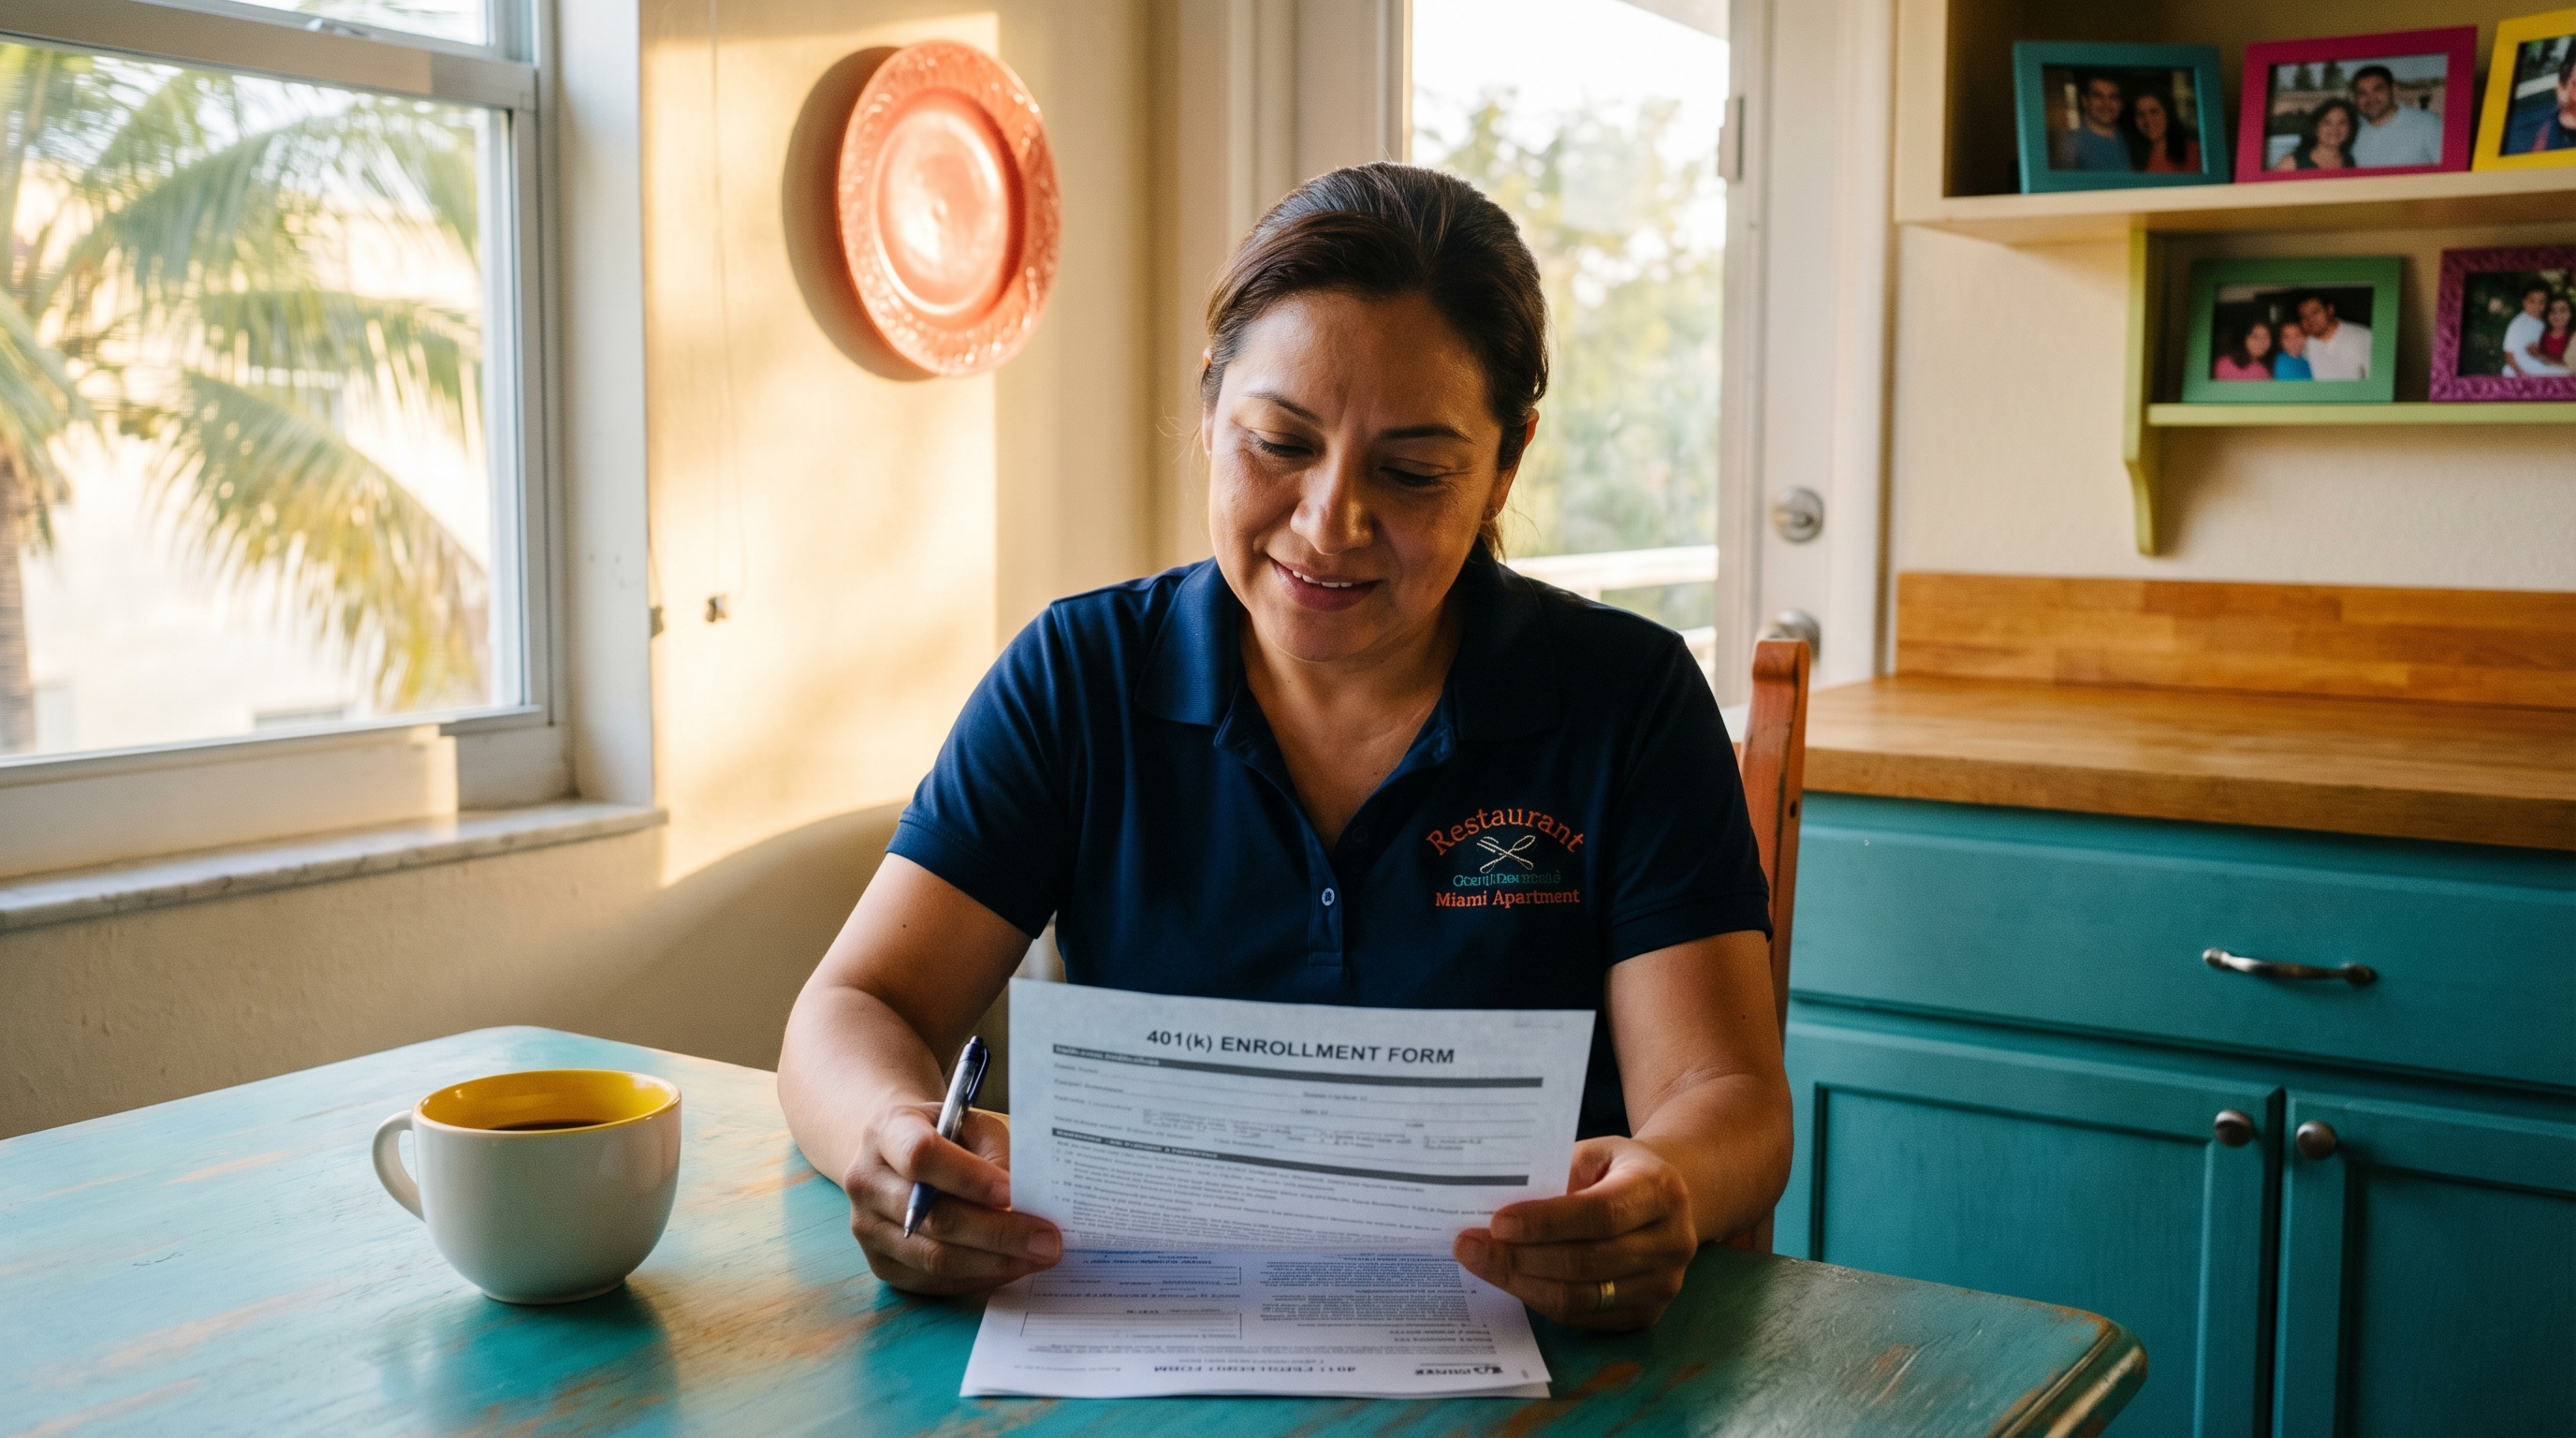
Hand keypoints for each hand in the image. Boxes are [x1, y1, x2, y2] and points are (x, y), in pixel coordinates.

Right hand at [843, 1102, 1061, 1294]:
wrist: (895, 1155)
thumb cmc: (943, 1135)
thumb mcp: (969, 1123)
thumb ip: (995, 1154)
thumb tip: (1030, 1202)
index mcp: (887, 1132)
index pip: (922, 1156)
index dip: (970, 1178)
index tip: (1014, 1194)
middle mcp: (867, 1182)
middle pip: (934, 1218)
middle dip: (999, 1233)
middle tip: (1048, 1240)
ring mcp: (868, 1229)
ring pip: (936, 1258)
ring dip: (995, 1262)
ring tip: (1039, 1257)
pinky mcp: (881, 1265)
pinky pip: (935, 1281)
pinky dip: (980, 1276)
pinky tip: (1012, 1266)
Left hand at [1453, 1137, 1697, 1331]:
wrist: (1666, 1199)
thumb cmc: (1616, 1170)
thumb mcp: (1592, 1153)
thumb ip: (1553, 1176)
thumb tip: (1492, 1210)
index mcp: (1660, 1189)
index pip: (1600, 1214)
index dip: (1546, 1223)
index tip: (1497, 1222)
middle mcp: (1672, 1241)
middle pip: (1586, 1263)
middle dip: (1520, 1257)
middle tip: (1470, 1246)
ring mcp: (1663, 1284)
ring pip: (1580, 1298)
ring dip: (1522, 1283)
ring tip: (1481, 1263)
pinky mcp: (1648, 1313)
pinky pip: (1583, 1318)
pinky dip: (1540, 1299)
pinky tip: (1512, 1278)